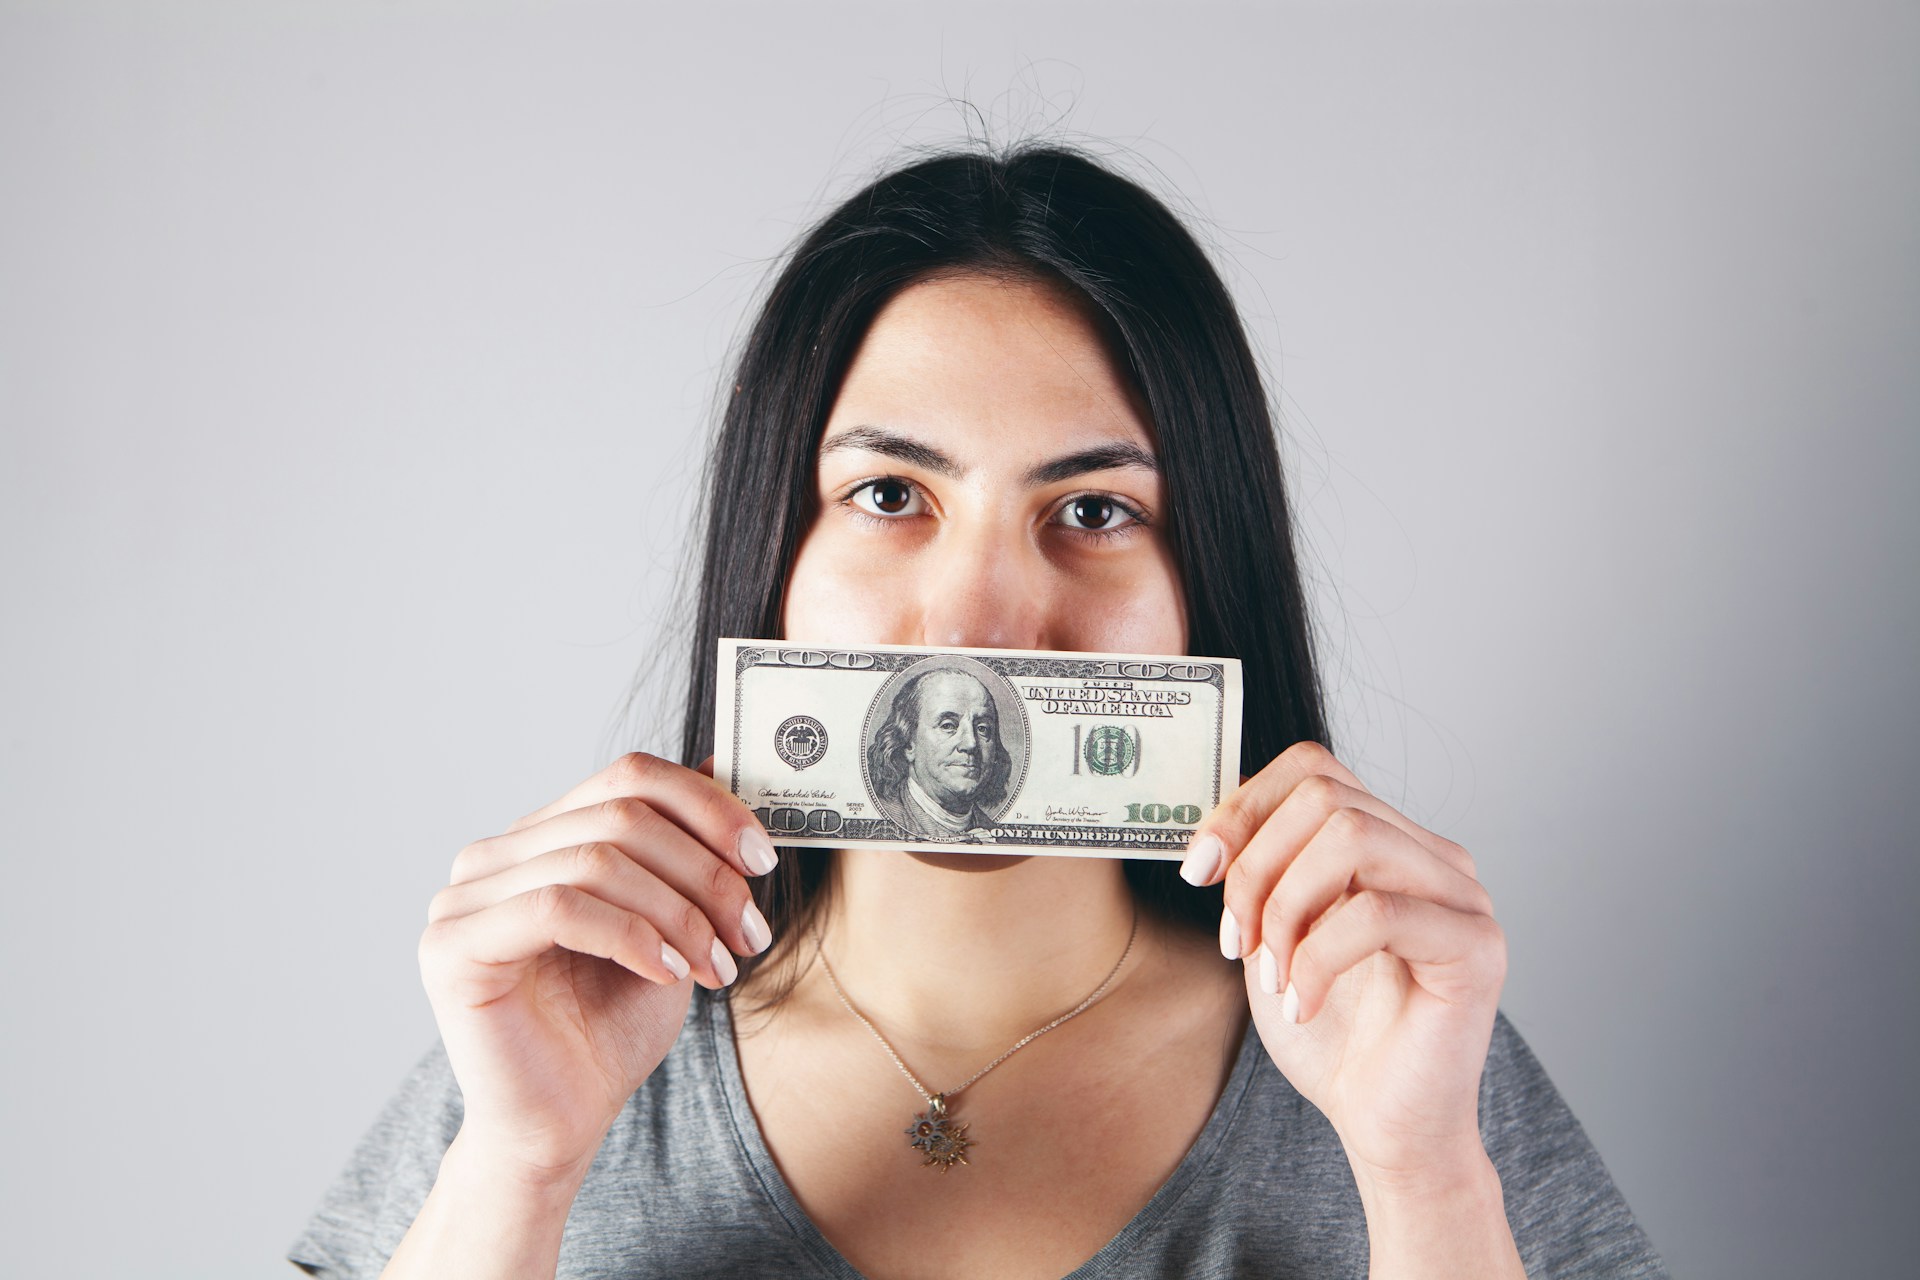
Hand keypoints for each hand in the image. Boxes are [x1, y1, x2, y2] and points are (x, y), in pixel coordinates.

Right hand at [416, 751, 778, 1182]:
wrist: (561, 1126)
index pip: (629, 776)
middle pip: (621, 815)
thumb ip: (683, 851)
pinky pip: (557, 906)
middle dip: (704, 873)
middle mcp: (494, 855)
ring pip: (596, 860)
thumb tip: (718, 763)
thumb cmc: (610, 1029)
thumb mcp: (670, 925)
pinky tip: (666, 974)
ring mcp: (464, 897)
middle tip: (750, 933)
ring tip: (717, 966)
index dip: (707, 808)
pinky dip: (630, 935)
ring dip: (679, 913)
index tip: (763, 861)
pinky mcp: (452, 946)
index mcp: (542, 837)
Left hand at [1182, 741, 1506, 1189]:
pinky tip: (1303, 1005)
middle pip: (1326, 797)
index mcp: (1388, 840)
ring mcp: (1463, 896)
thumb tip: (1208, 828)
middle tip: (1235, 942)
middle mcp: (1433, 855)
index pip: (1313, 768)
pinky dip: (1318, 959)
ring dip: (1285, 908)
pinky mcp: (1477, 947)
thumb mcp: (1271, 934)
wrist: (1384, 1126)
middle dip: (1256, 867)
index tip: (1198, 871)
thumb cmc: (1331, 1035)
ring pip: (1352, 838)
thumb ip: (1256, 871)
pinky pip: (1377, 912)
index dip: (1243, 807)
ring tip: (1273, 973)